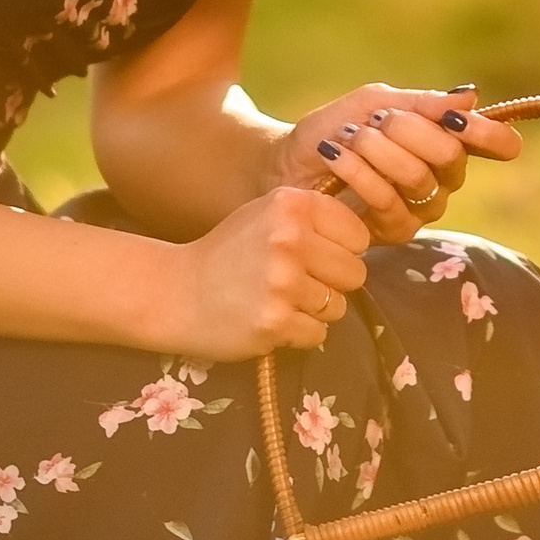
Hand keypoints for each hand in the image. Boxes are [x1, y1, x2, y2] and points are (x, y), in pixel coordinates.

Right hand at [174, 182, 373, 358]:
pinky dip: (300, 333)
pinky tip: (273, 320)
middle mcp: (290, 239)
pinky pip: (318, 334)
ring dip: (315, 310)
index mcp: (291, 205)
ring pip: (339, 306)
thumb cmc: (227, 253)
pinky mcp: (275, 322)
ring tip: (281, 301)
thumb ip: (311, 217)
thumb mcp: (265, 214)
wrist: (175, 293)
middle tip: (300, 284)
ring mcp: (283, 283)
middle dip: (334, 283)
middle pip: (356, 272)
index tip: (320, 255)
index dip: (344, 249)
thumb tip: (364, 237)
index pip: (358, 234)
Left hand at [273, 83, 520, 245]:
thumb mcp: (374, 104)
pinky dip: (360, 173)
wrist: (288, 162)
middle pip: (450, 155)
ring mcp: (422, 209)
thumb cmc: (334, 130)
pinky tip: (337, 159)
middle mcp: (443, 178)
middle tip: (375, 122)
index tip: (467, 125)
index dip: (491, 135)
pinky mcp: (395, 233)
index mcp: (447, 142)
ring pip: (419, 177)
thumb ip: (421, 103)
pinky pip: (389, 202)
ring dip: (377, 150)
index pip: (493, 143)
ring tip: (348, 137)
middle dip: (408, 131)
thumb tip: (471, 96)